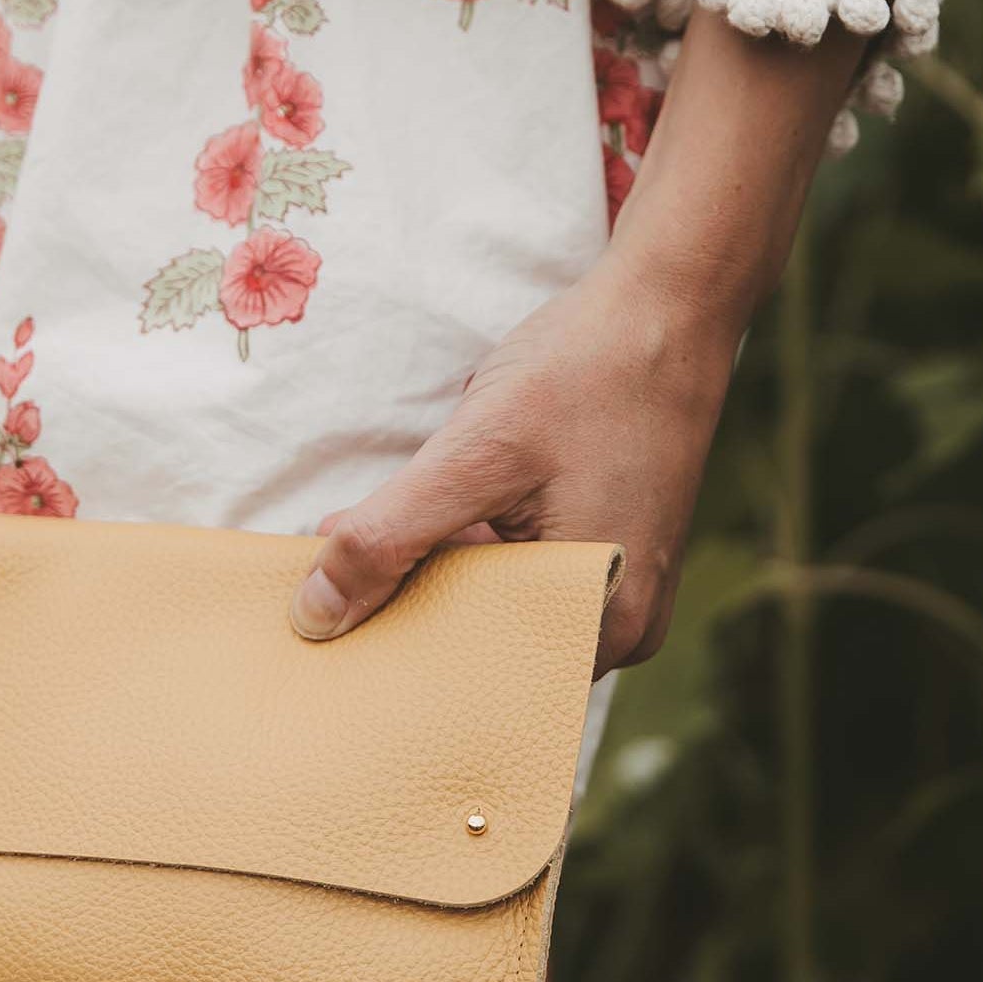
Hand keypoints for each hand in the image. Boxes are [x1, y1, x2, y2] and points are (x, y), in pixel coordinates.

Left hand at [290, 246, 739, 673]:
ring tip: (369, 531)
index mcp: (599, 622)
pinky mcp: (610, 549)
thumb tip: (315, 615)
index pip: (472, 675)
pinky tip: (438, 508)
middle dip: (405, 601)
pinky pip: (525, 570)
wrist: (668, 307)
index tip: (318, 625)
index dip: (390, 650)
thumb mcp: (476, 452)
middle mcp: (620, 624)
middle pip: (485, 639)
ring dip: (436, 565)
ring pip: (500, 600)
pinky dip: (473, 545)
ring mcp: (619, 588)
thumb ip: (393, 534)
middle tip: (324, 568)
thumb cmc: (588, 372)